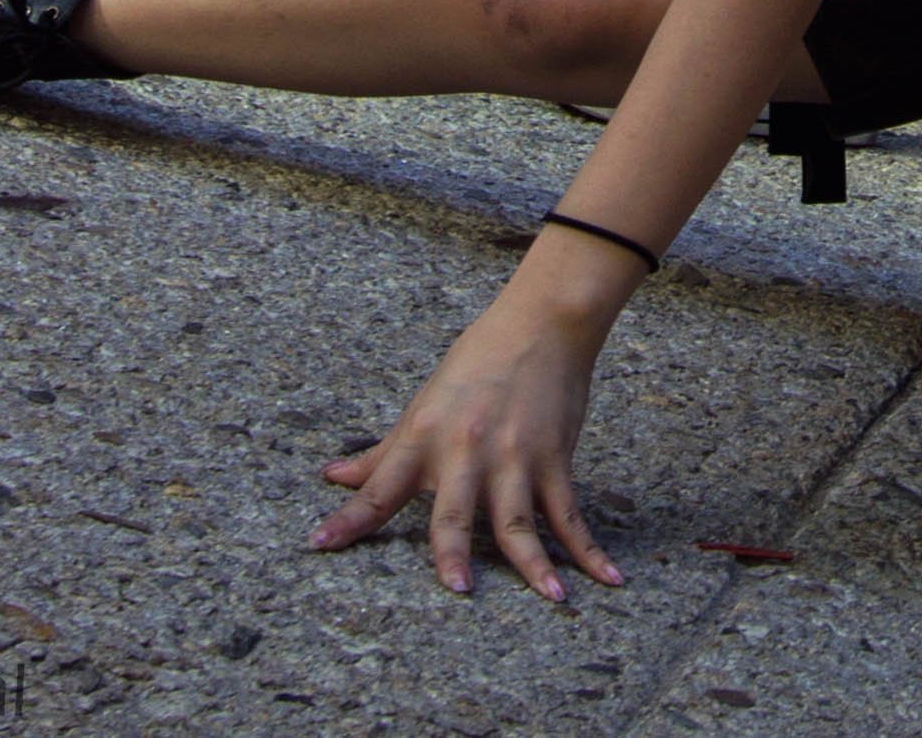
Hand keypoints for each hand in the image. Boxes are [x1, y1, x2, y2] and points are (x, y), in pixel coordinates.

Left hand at [310, 278, 624, 603]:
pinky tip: (605, 577)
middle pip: (455, 510)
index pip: (379, 486)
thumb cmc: (476, 362)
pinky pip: (570, 513)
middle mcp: (467, 450)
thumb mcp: (423, 404)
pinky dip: (588, 550)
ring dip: (535, 564)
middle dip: (454, 550)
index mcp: (426, 436)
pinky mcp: (554, 458)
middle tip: (457, 589)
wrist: (541, 322)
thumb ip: (382, 453)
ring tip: (551, 598)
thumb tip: (333, 478)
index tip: (317, 545)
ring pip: (520, 521)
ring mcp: (514, 457)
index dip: (347, 518)